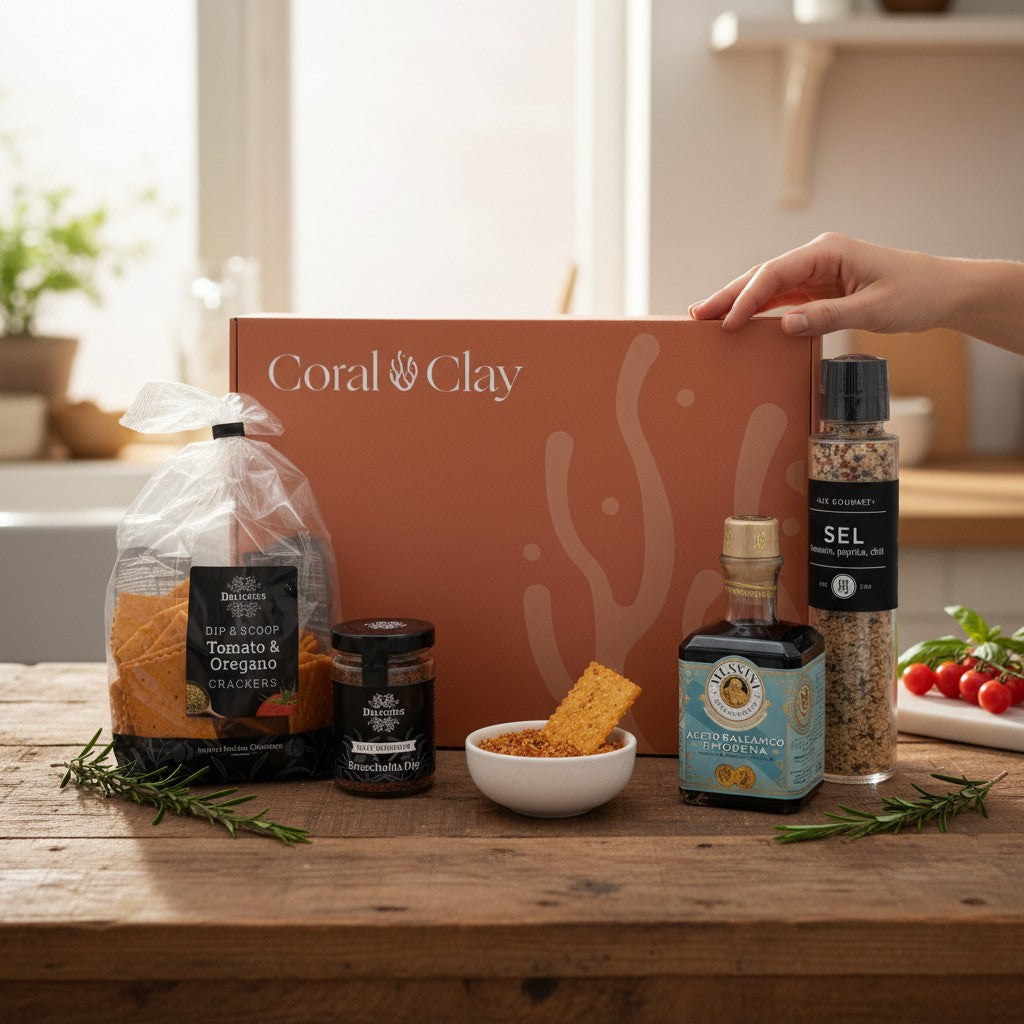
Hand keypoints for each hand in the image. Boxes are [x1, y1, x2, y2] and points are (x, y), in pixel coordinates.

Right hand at [688, 232, 952, 336]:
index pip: (775, 273)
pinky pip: (783, 299)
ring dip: (739, 303)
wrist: (943, 291)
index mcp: (828, 251)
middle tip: (696, 315)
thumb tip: (785, 325)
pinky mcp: (821, 288)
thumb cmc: (916, 294)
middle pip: (763, 276)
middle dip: (728, 295)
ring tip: (707, 318)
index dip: (746, 298)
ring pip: (768, 287)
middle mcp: (818, 257)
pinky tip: (740, 322)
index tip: (727, 322)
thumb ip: (829, 316)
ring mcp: (817, 272)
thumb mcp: (874, 309)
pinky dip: (760, 310)